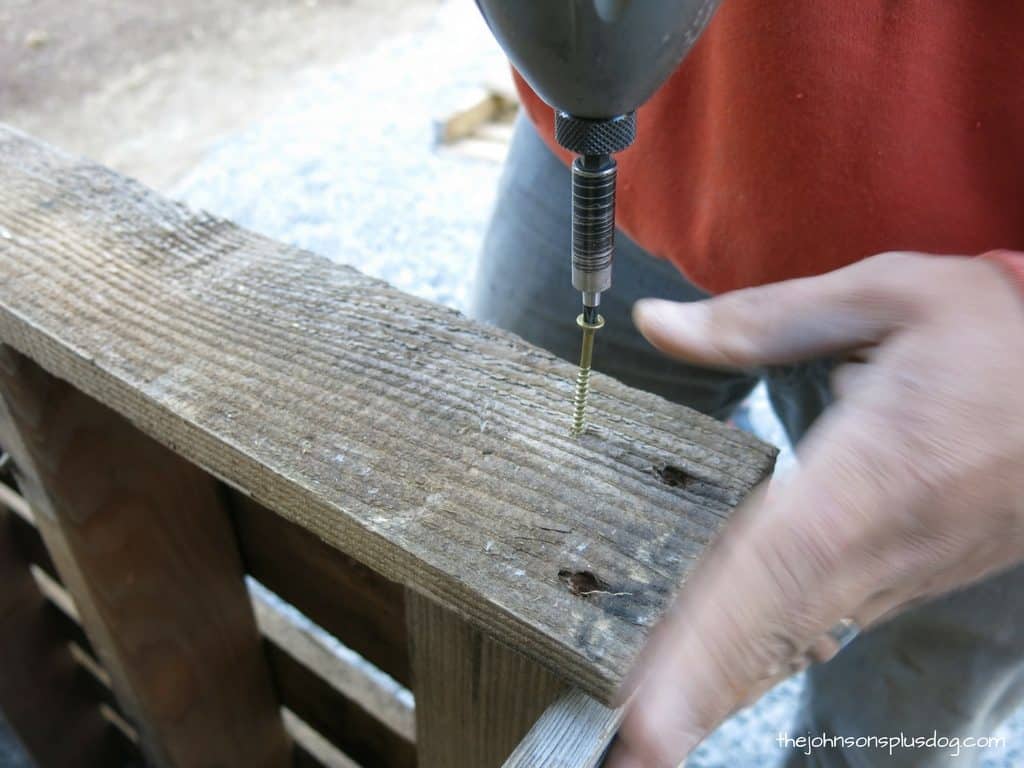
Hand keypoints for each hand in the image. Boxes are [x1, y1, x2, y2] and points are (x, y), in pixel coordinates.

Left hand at [608, 252, 1023, 767]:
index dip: (710, 639)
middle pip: (772, 627)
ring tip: (649, 736)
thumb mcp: (890, 295)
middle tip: (624, 748)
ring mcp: (902, 569)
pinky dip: (764, 660)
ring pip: (796, 638)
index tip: (651, 705)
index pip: (774, 564)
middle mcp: (885, 538)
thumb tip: (659, 324)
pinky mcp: (910, 576)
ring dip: (721, 687)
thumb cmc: (999, 339)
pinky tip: (718, 682)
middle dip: (694, 692)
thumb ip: (763, 319)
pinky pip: (823, 626)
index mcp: (873, 466)